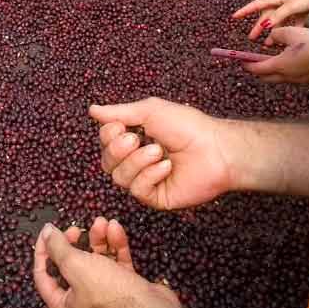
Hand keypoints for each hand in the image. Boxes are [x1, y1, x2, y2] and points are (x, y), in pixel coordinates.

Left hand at [33, 221, 194, 307]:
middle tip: (76, 228)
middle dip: (75, 242)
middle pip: (72, 265)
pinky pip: (115, 262)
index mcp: (64, 305)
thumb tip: (47, 233)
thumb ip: (59, 248)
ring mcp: (105, 295)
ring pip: (96, 261)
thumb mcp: (77, 267)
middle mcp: (82, 302)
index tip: (48, 231)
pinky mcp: (125, 287)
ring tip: (102, 222)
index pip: (44, 275)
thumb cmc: (112, 297)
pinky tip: (116, 229)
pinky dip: (116, 245)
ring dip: (98, 239)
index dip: (44, 251)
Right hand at [90, 98, 235, 210]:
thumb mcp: (150, 111)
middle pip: (107, 162)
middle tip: (137, 139)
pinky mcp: (156, 197)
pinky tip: (167, 167)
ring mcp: (146, 180)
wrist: (215, 148)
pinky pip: (137, 190)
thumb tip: (92, 110)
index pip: (105, 142)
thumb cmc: (188, 127)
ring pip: (119, 177)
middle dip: (119, 150)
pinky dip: (150, 175)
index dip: (108, 136)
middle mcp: (137, 161)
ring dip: (137, 162)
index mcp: (135, 140)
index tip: (123, 127)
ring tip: (158, 151)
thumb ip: (119, 112)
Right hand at [231, 0, 308, 40]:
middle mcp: (281, 2)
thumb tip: (265, 26)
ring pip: (278, 21)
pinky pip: (292, 22)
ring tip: (269, 44)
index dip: (245, 11)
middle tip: (252, 38)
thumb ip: (278, 16)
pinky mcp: (301, 11)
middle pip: (266, 16)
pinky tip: (289, 37)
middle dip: (259, 27)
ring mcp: (291, 7)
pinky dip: (290, 29)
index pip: (256, 5)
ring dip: (274, 32)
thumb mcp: (291, 6)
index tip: (234, 17)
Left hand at [238, 26, 308, 84]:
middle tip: (253, 63)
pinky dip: (286, 72)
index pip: (257, 69)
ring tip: (271, 61)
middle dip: (257, 71)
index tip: (241, 61)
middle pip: (266, 77)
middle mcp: (287, 77)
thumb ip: (278, 34)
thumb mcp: (292, 32)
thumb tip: (273, 36)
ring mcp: (299, 81)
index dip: (247, 65)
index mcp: (279, 65)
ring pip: (279, 79)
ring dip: (272, 72)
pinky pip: (292, 79)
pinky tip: (291, 64)